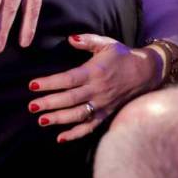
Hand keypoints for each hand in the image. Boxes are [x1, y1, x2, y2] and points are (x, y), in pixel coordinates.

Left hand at [29, 34, 160, 141]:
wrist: (146, 72)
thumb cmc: (122, 56)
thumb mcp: (106, 43)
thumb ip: (87, 40)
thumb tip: (70, 39)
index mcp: (95, 72)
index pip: (68, 79)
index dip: (50, 83)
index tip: (33, 85)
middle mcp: (98, 90)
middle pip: (70, 99)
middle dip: (50, 103)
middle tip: (32, 106)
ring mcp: (102, 104)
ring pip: (78, 115)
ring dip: (59, 119)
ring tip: (41, 120)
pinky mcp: (106, 114)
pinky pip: (90, 127)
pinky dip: (76, 134)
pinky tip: (60, 138)